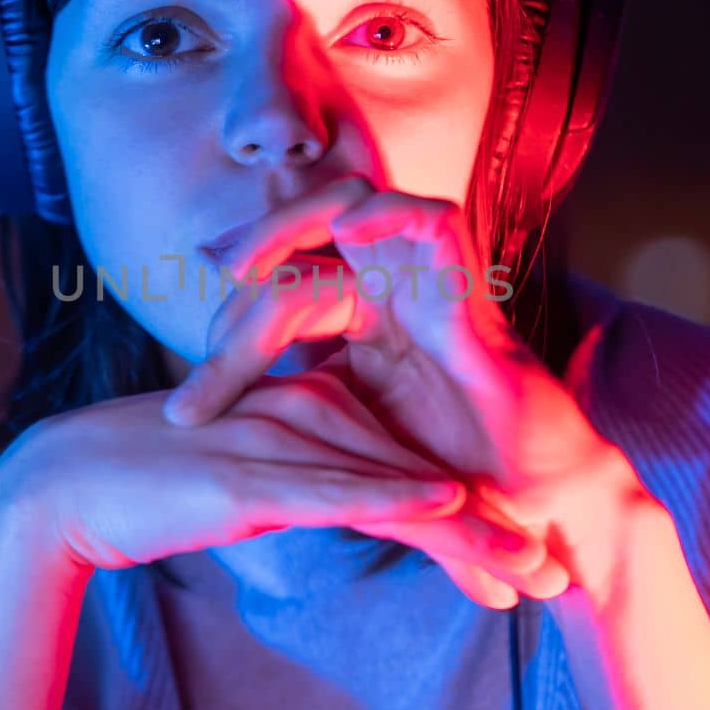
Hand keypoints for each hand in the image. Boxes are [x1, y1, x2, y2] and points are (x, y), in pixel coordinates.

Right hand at [3, 367, 542, 587]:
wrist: (67, 486)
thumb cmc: (153, 486)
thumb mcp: (246, 486)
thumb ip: (302, 487)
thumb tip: (349, 512)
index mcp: (312, 407)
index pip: (408, 464)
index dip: (468, 514)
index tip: (519, 557)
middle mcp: (307, 411)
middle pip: (417, 474)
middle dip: (488, 527)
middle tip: (551, 573)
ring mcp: (280, 437)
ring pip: (393, 485)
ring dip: (466, 530)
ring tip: (529, 568)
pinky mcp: (248, 470)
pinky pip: (335, 485)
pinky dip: (394, 497)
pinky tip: (445, 508)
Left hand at [164, 174, 650, 608]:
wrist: (521, 510)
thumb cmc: (440, 476)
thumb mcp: (340, 434)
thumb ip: (285, 403)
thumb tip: (189, 412)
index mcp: (363, 313)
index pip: (286, 275)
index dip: (231, 308)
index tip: (188, 386)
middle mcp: (393, 287)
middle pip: (314, 215)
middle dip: (256, 238)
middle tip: (208, 272)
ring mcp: (432, 286)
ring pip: (361, 199)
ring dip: (296, 219)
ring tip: (245, 263)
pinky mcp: (472, 296)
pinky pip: (438, 219)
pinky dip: (393, 210)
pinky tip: (349, 231)